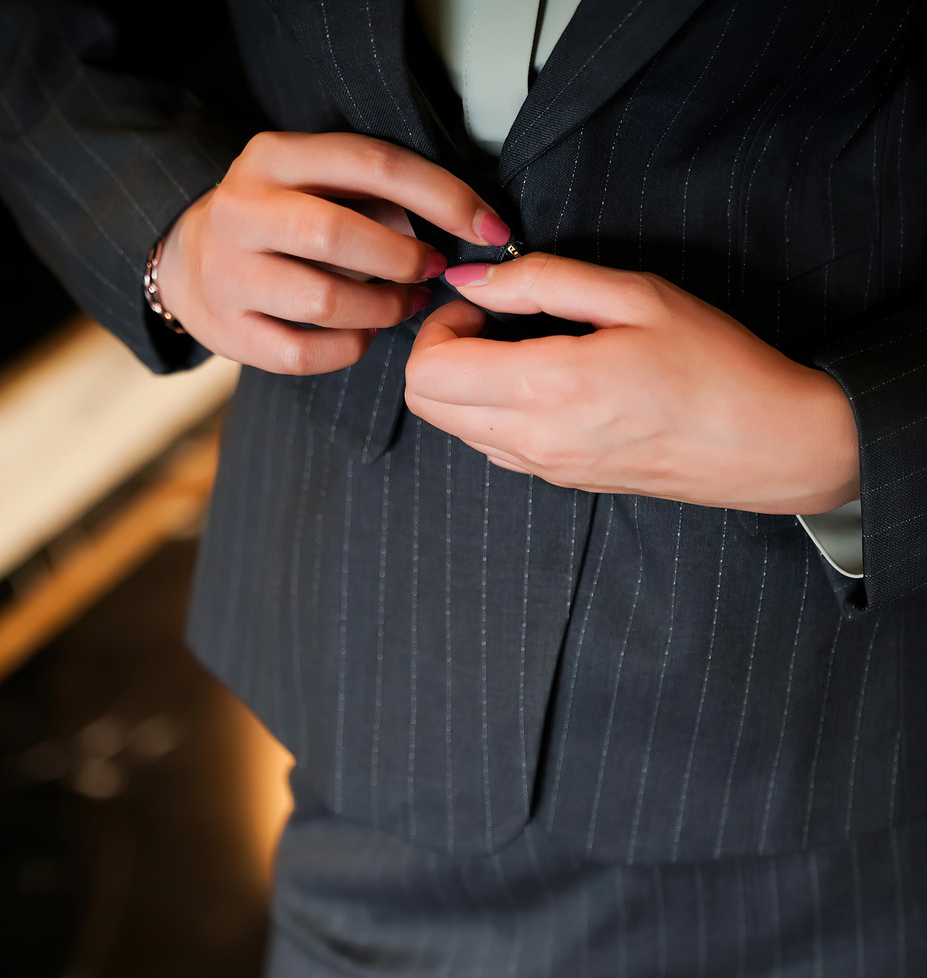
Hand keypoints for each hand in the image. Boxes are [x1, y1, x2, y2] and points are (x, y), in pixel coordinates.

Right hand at [154, 131, 509, 374]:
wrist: (184, 261)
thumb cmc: (278, 221)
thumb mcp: (312, 182)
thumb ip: (373, 194)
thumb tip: (463, 225)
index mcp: (273, 157)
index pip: (371, 165)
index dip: (441, 197)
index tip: (489, 229)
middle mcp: (241, 210)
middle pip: (336, 233)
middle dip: (402, 258)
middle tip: (432, 271)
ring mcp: (228, 274)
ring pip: (322, 300)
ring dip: (382, 308)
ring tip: (404, 305)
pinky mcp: (228, 331)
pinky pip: (303, 354)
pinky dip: (348, 348)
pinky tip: (364, 334)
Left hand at [404, 254, 860, 514]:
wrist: (767, 443)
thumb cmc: (715, 364)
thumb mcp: (634, 295)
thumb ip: (541, 280)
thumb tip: (472, 279)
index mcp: (547, 388)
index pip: (428, 372)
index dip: (439, 325)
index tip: (485, 303)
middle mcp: (535, 440)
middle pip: (426, 406)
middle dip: (442, 354)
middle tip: (495, 322)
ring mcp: (546, 468)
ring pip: (456, 430)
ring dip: (467, 385)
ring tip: (526, 349)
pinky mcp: (562, 481)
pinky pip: (495, 448)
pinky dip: (495, 412)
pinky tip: (548, 384)